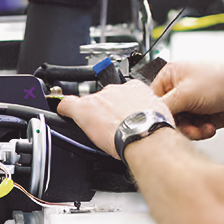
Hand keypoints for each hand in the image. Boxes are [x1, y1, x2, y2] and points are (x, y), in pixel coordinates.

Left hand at [56, 80, 172, 158]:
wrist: (144, 135)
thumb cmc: (154, 128)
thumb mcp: (160, 115)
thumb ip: (152, 112)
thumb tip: (156, 119)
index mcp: (136, 88)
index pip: (126, 92)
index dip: (123, 104)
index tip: (123, 113)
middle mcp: (117, 90)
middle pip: (107, 97)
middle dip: (108, 110)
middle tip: (114, 125)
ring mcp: (100, 99)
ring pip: (91, 103)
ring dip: (93, 114)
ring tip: (100, 129)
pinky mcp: (84, 109)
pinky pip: (67, 105)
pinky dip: (64, 109)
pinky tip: (64, 113)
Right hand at [152, 58, 223, 140]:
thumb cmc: (223, 80)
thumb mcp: (186, 93)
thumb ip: (163, 106)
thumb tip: (146, 117)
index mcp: (170, 75)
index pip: (152, 100)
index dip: (158, 114)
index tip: (163, 125)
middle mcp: (179, 89)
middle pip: (167, 116)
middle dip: (179, 125)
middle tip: (189, 126)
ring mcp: (192, 103)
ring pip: (180, 126)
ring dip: (192, 130)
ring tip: (203, 126)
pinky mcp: (202, 115)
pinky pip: (193, 130)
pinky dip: (201, 132)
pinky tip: (209, 127)